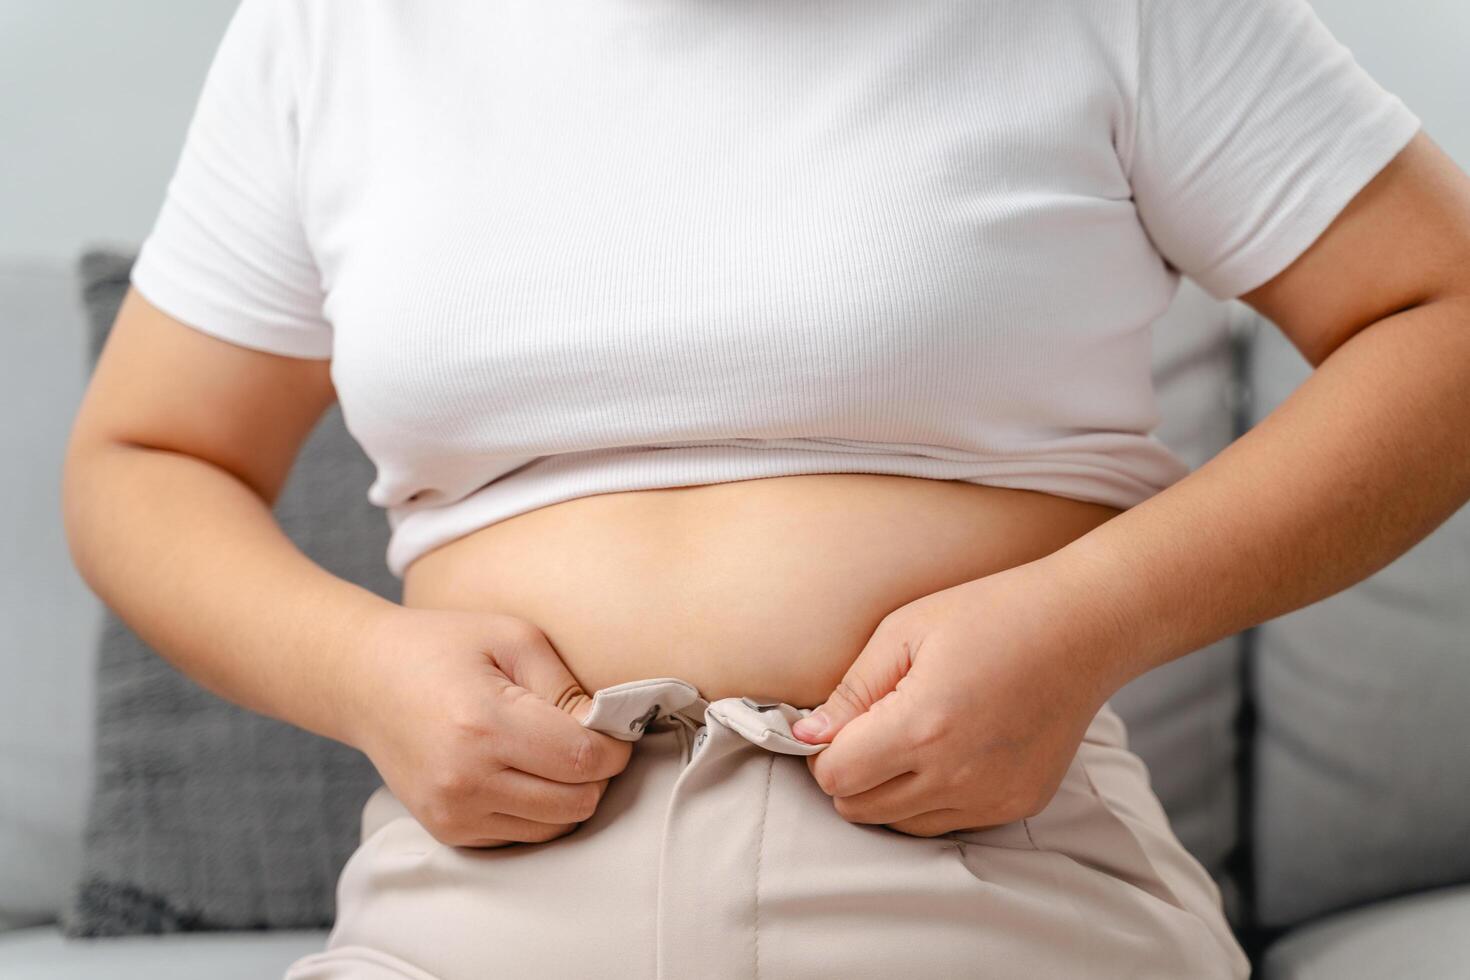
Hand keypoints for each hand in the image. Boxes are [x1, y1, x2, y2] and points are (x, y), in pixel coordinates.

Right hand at [342, 606, 632, 846]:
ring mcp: (453, 813)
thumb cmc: (442, 646)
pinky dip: (539, 810)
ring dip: (570, 794)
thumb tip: (609, 727)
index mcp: (484, 725)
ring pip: (555, 828)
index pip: (583, 759)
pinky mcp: (448, 831)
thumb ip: (565, 685)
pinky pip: (523, 837)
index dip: (614, 745)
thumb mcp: (512, 638)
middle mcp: (466, 780)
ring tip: (552, 752)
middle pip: (577, 802)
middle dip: (596, 772)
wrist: (363, 679)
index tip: (611, 725)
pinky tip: (524, 771)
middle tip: (586, 737)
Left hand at [790, 559, 1134, 836]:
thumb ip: (850, 690)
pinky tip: (947, 750)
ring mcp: (991, 798)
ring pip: (901, 825)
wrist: (1081, 627)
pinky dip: (933, 798)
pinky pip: (949, 824)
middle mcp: (956, 776)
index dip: (823, 751)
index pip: (835, 778)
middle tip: (869, 729)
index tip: (837, 724)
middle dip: (851, 773)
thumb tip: (804, 734)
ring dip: (889, 791)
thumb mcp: (904, 631)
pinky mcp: (1017, 804)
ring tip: (910, 737)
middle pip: (860, 810)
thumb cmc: (990, 614)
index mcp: (921, 727)